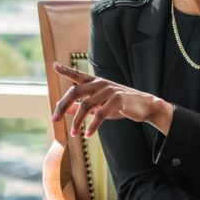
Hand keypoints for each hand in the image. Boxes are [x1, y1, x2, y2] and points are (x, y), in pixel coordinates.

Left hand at [50, 61, 172, 136]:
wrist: (144, 106)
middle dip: (62, 106)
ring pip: (86, 105)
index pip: (77, 75)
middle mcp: (100, 83)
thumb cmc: (119, 105)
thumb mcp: (98, 105)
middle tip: (54, 119)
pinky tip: (88, 134)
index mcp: (95, 82)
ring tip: (73, 133)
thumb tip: (63, 109)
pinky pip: (101, 114)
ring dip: (77, 121)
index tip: (54, 65)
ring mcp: (109, 90)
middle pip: (75, 91)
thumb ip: (80, 106)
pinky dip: (93, 125)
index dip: (66, 70)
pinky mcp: (117, 100)